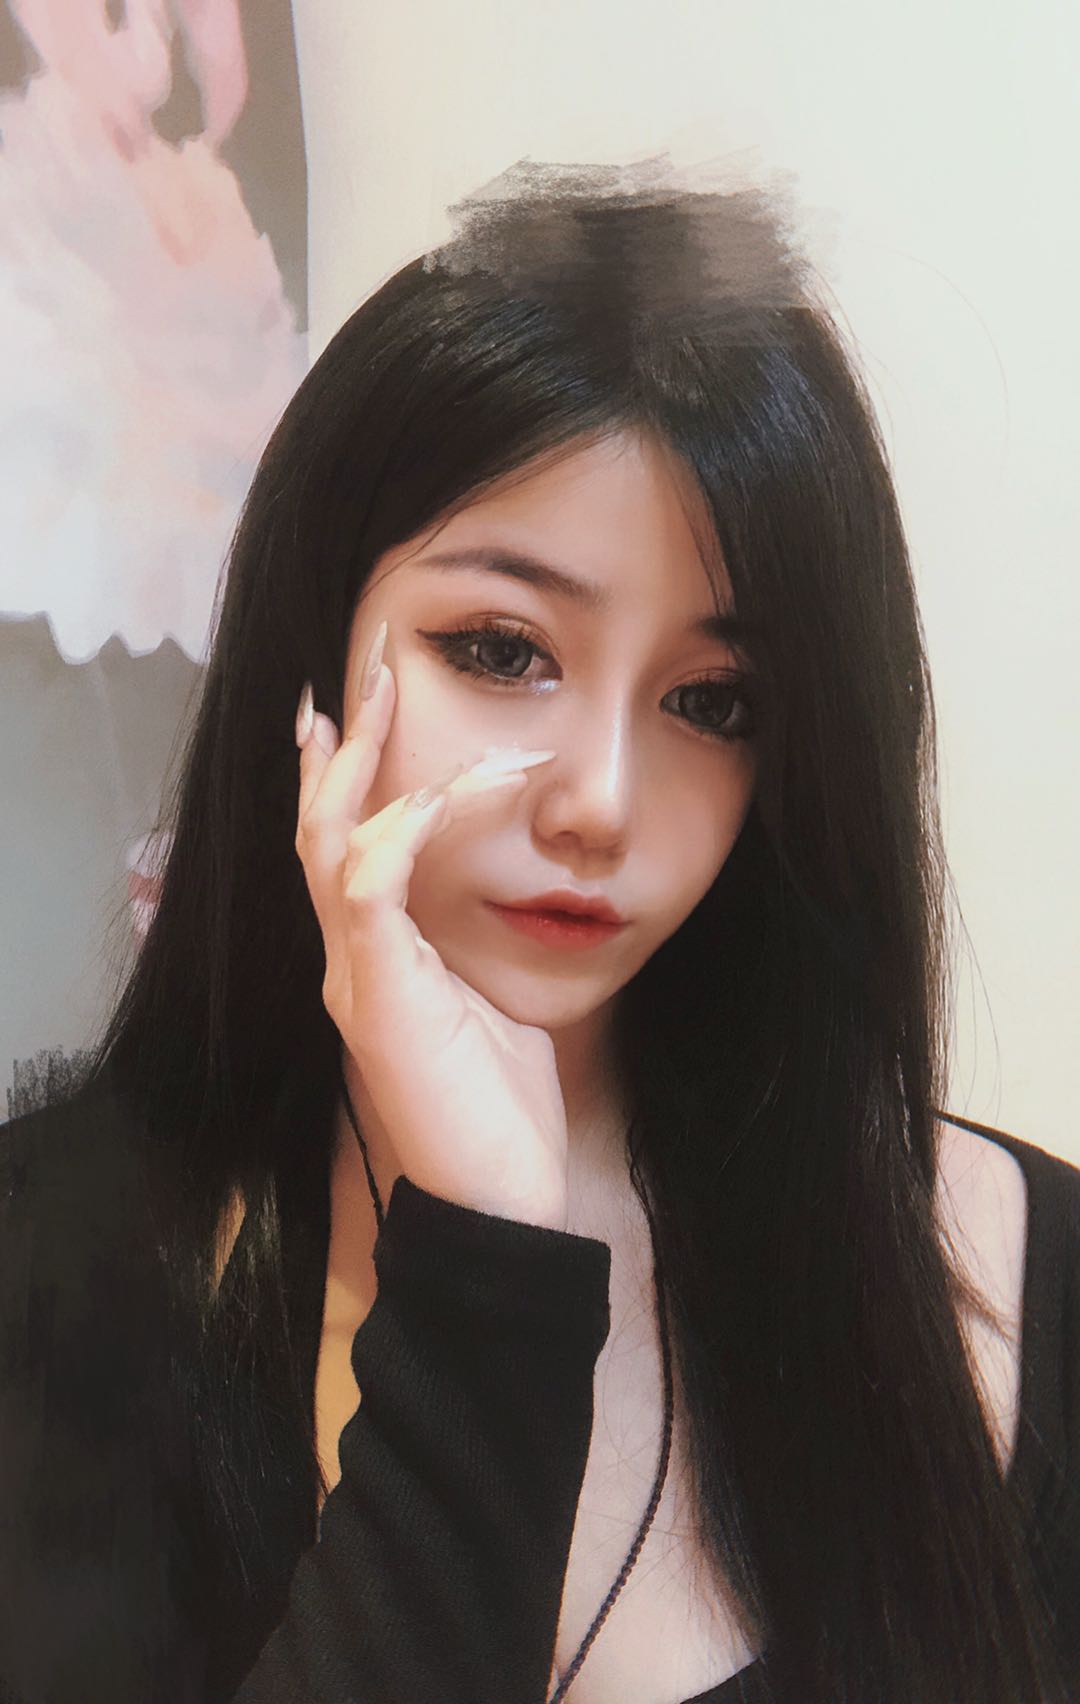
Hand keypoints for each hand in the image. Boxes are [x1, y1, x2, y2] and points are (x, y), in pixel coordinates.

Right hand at [294, 660, 569, 1230]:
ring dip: (360, 765)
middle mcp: (349, 961)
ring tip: (384, 694)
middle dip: (343, 744)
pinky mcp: (377, 999)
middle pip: (323, 829)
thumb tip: (502, 893)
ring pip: (333, 846)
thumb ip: (472, 948)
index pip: (345, 848)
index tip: (360, 708)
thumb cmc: (499, 1110)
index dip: (344, 777)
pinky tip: (434, 791)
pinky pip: (368, 893)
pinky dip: (397, 833)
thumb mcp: (492, 1005)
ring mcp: (354, 978)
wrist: (499, 1201)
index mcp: (374, 961)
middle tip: (369, 665)